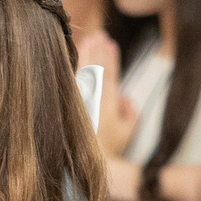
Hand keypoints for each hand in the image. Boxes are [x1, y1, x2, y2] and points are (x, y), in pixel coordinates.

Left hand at [77, 31, 135, 158]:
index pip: (110, 75)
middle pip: (96, 69)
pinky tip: (71, 57)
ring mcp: (79, 102)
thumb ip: (132, 113)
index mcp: (108, 104)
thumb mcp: (127, 134)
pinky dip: (72, 68)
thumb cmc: (107, 151)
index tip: (110, 42)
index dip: (111, 58)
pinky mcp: (68, 106)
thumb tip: (126, 96)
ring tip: (87, 39)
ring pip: (82, 72)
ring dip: (86, 54)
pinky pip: (70, 82)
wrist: (82, 165)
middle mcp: (93, 99)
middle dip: (98, 50)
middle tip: (99, 34)